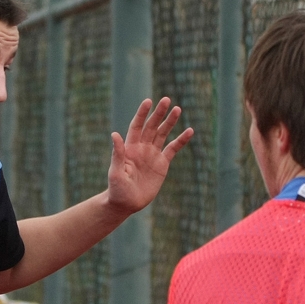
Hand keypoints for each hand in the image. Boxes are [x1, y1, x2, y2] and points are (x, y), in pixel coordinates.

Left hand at [105, 98, 192, 214]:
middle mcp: (142, 148)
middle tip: (166, 100)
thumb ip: (117, 154)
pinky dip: (181, 140)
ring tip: (177, 109)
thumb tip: (115, 134)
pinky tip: (189, 131)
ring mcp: (152, 155)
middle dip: (158, 114)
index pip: (137, 126)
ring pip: (162, 134)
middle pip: (151, 126)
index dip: (142, 114)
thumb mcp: (116, 172)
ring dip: (169, 122)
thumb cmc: (117, 189)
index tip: (148, 101)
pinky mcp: (162, 164)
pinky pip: (173, 149)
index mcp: (130, 147)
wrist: (127, 203)